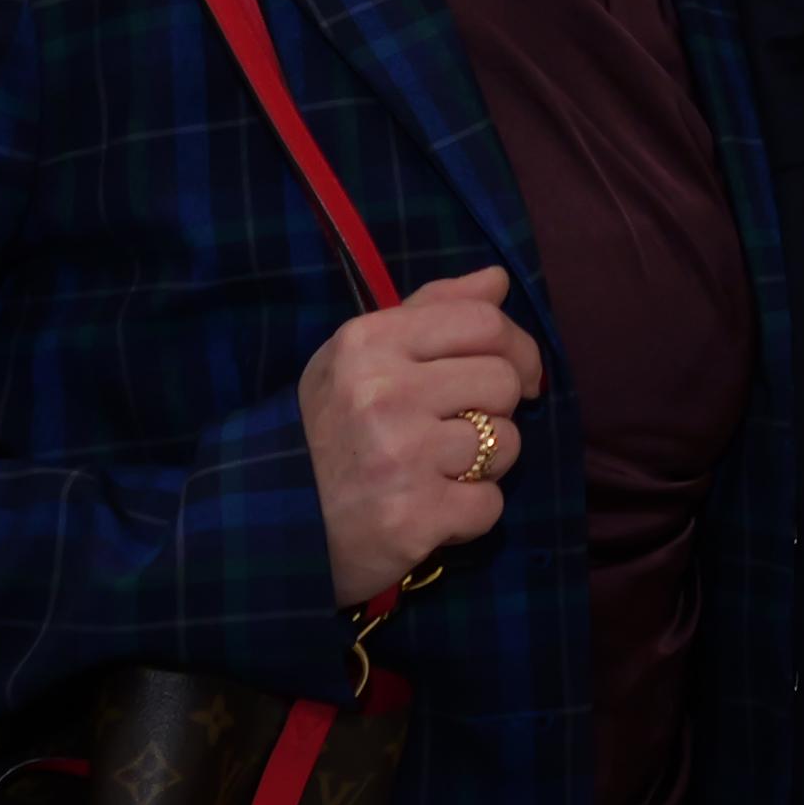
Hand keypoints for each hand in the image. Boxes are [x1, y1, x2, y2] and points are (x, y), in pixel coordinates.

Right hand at [298, 265, 545, 603]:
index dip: (519, 348)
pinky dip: (470, 514)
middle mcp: (381, 392)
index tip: (519, 375)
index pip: (483, 322)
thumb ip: (433, 310)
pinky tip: (432, 509)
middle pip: (502, 381)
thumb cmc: (336, 429)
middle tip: (456, 431)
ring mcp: (398, 456)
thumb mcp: (363, 356)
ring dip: (485, 465)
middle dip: (495, 411)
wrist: (284, 525)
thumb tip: (497, 279)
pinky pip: (490, 504)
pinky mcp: (412, 517)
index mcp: (369, 341)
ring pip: (506, 443)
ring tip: (438, 471)